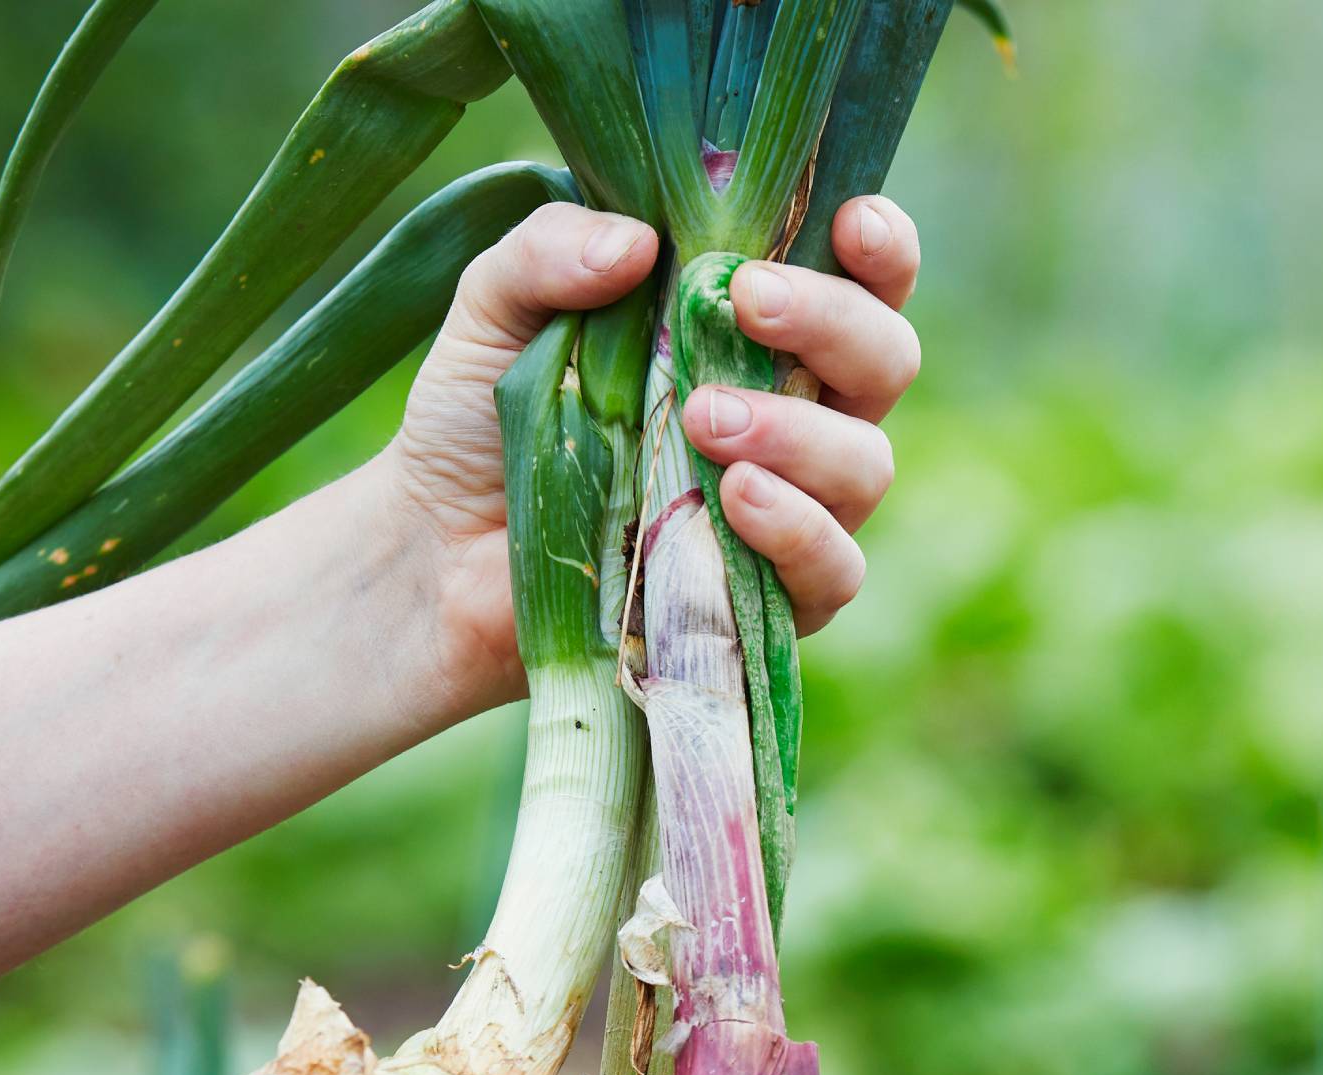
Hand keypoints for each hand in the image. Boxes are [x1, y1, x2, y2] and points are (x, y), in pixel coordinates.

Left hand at [387, 195, 923, 710]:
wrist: (435, 555)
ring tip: (703, 419)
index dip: (880, 251)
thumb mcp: (495, 311)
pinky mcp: (767, 602)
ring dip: (802, 433)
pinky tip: (735, 499)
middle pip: (887, 361)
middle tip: (747, 303)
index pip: (862, 284)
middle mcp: (797, 417)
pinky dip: (798, 530)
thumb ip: (549, 252)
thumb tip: (637, 241)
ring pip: (867, 464)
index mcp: (756, 336)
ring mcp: (791, 511)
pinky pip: (834, 568)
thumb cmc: (480, 423)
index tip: (848, 225)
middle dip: (835, 323)